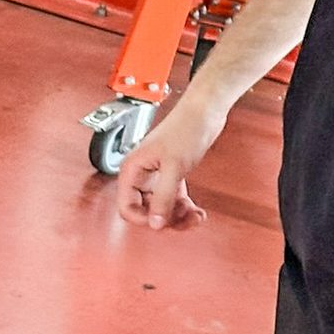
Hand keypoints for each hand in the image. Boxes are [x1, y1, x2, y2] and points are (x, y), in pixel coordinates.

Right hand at [115, 100, 221, 230]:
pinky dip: (185, 208)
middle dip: (166, 218)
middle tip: (183, 219)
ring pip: (162, 208)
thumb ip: (163, 197)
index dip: (144, 219)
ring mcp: (157, 175)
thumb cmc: (186, 126)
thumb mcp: (174, 166)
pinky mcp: (172, 175)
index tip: (161, 222)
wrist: (205, 110)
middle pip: (146, 211)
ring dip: (178, 216)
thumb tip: (154, 223)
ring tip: (194, 216)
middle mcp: (142, 174)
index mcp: (133, 169)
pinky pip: (174, 200)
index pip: (127, 207)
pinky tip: (197, 212)